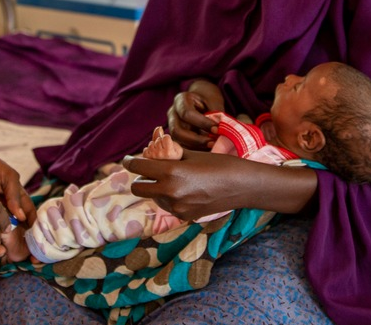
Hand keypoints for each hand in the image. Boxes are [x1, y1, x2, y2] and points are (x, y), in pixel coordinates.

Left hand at [124, 149, 315, 219]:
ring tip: (171, 179)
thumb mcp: (192, 155)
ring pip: (153, 197)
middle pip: (138, 187)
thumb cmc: (219, 164)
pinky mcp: (184, 217)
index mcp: (171, 172)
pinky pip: (168, 206)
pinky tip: (184, 190)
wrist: (242, 186)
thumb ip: (170, 156)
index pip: (138, 167)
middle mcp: (170, 192)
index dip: (130, 161)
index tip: (128, 159)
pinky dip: (169, 198)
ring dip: (156, 188)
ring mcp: (176, 208)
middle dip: (139, 178)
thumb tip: (153, 153)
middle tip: (146, 171)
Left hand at [143, 126, 183, 159]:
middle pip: (158, 140)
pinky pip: (145, 149)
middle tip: (165, 152)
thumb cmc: (174, 159)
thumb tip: (158, 127)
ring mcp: (152, 158)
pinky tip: (154, 157)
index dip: (167, 140)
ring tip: (160, 155)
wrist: (169, 172)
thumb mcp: (175, 147)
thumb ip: (165, 137)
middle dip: (160, 143)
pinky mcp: (146, 160)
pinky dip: (149, 151)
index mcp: (169, 153)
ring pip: (151, 144)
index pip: (165, 137)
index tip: (170, 148)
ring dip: (154, 147)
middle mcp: (160, 155)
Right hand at [166, 80, 222, 149]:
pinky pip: (182, 146)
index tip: (217, 129)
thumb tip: (222, 131)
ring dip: (196, 146)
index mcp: (181, 100)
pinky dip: (195, 149)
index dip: (202, 123)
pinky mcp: (176, 136)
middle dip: (196, 139)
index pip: (187, 113)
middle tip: (213, 142)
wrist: (202, 101)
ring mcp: (172, 126)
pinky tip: (207, 148)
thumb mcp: (214, 102)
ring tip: (212, 146)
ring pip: (179, 141)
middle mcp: (172, 113)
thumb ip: (216, 115)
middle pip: (177, 130)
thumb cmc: (209, 100)